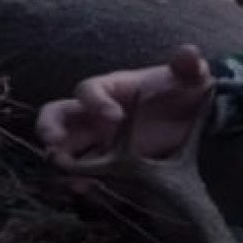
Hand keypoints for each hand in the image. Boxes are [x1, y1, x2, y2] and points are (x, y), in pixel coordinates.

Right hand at [36, 44, 212, 167]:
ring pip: (64, 145)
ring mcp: (97, 137)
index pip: (89, 90)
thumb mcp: (190, 76)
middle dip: (50, 127)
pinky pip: (84, 170)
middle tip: (55, 144)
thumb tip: (189, 53)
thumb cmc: (184, 91)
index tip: (115, 118)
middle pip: (57, 114)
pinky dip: (80, 179)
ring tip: (65, 172)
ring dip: (59, 158)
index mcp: (111, 88)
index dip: (96, 102)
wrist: (192, 118)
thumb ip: (188, 65)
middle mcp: (95, 111)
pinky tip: (84, 189)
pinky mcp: (107, 161)